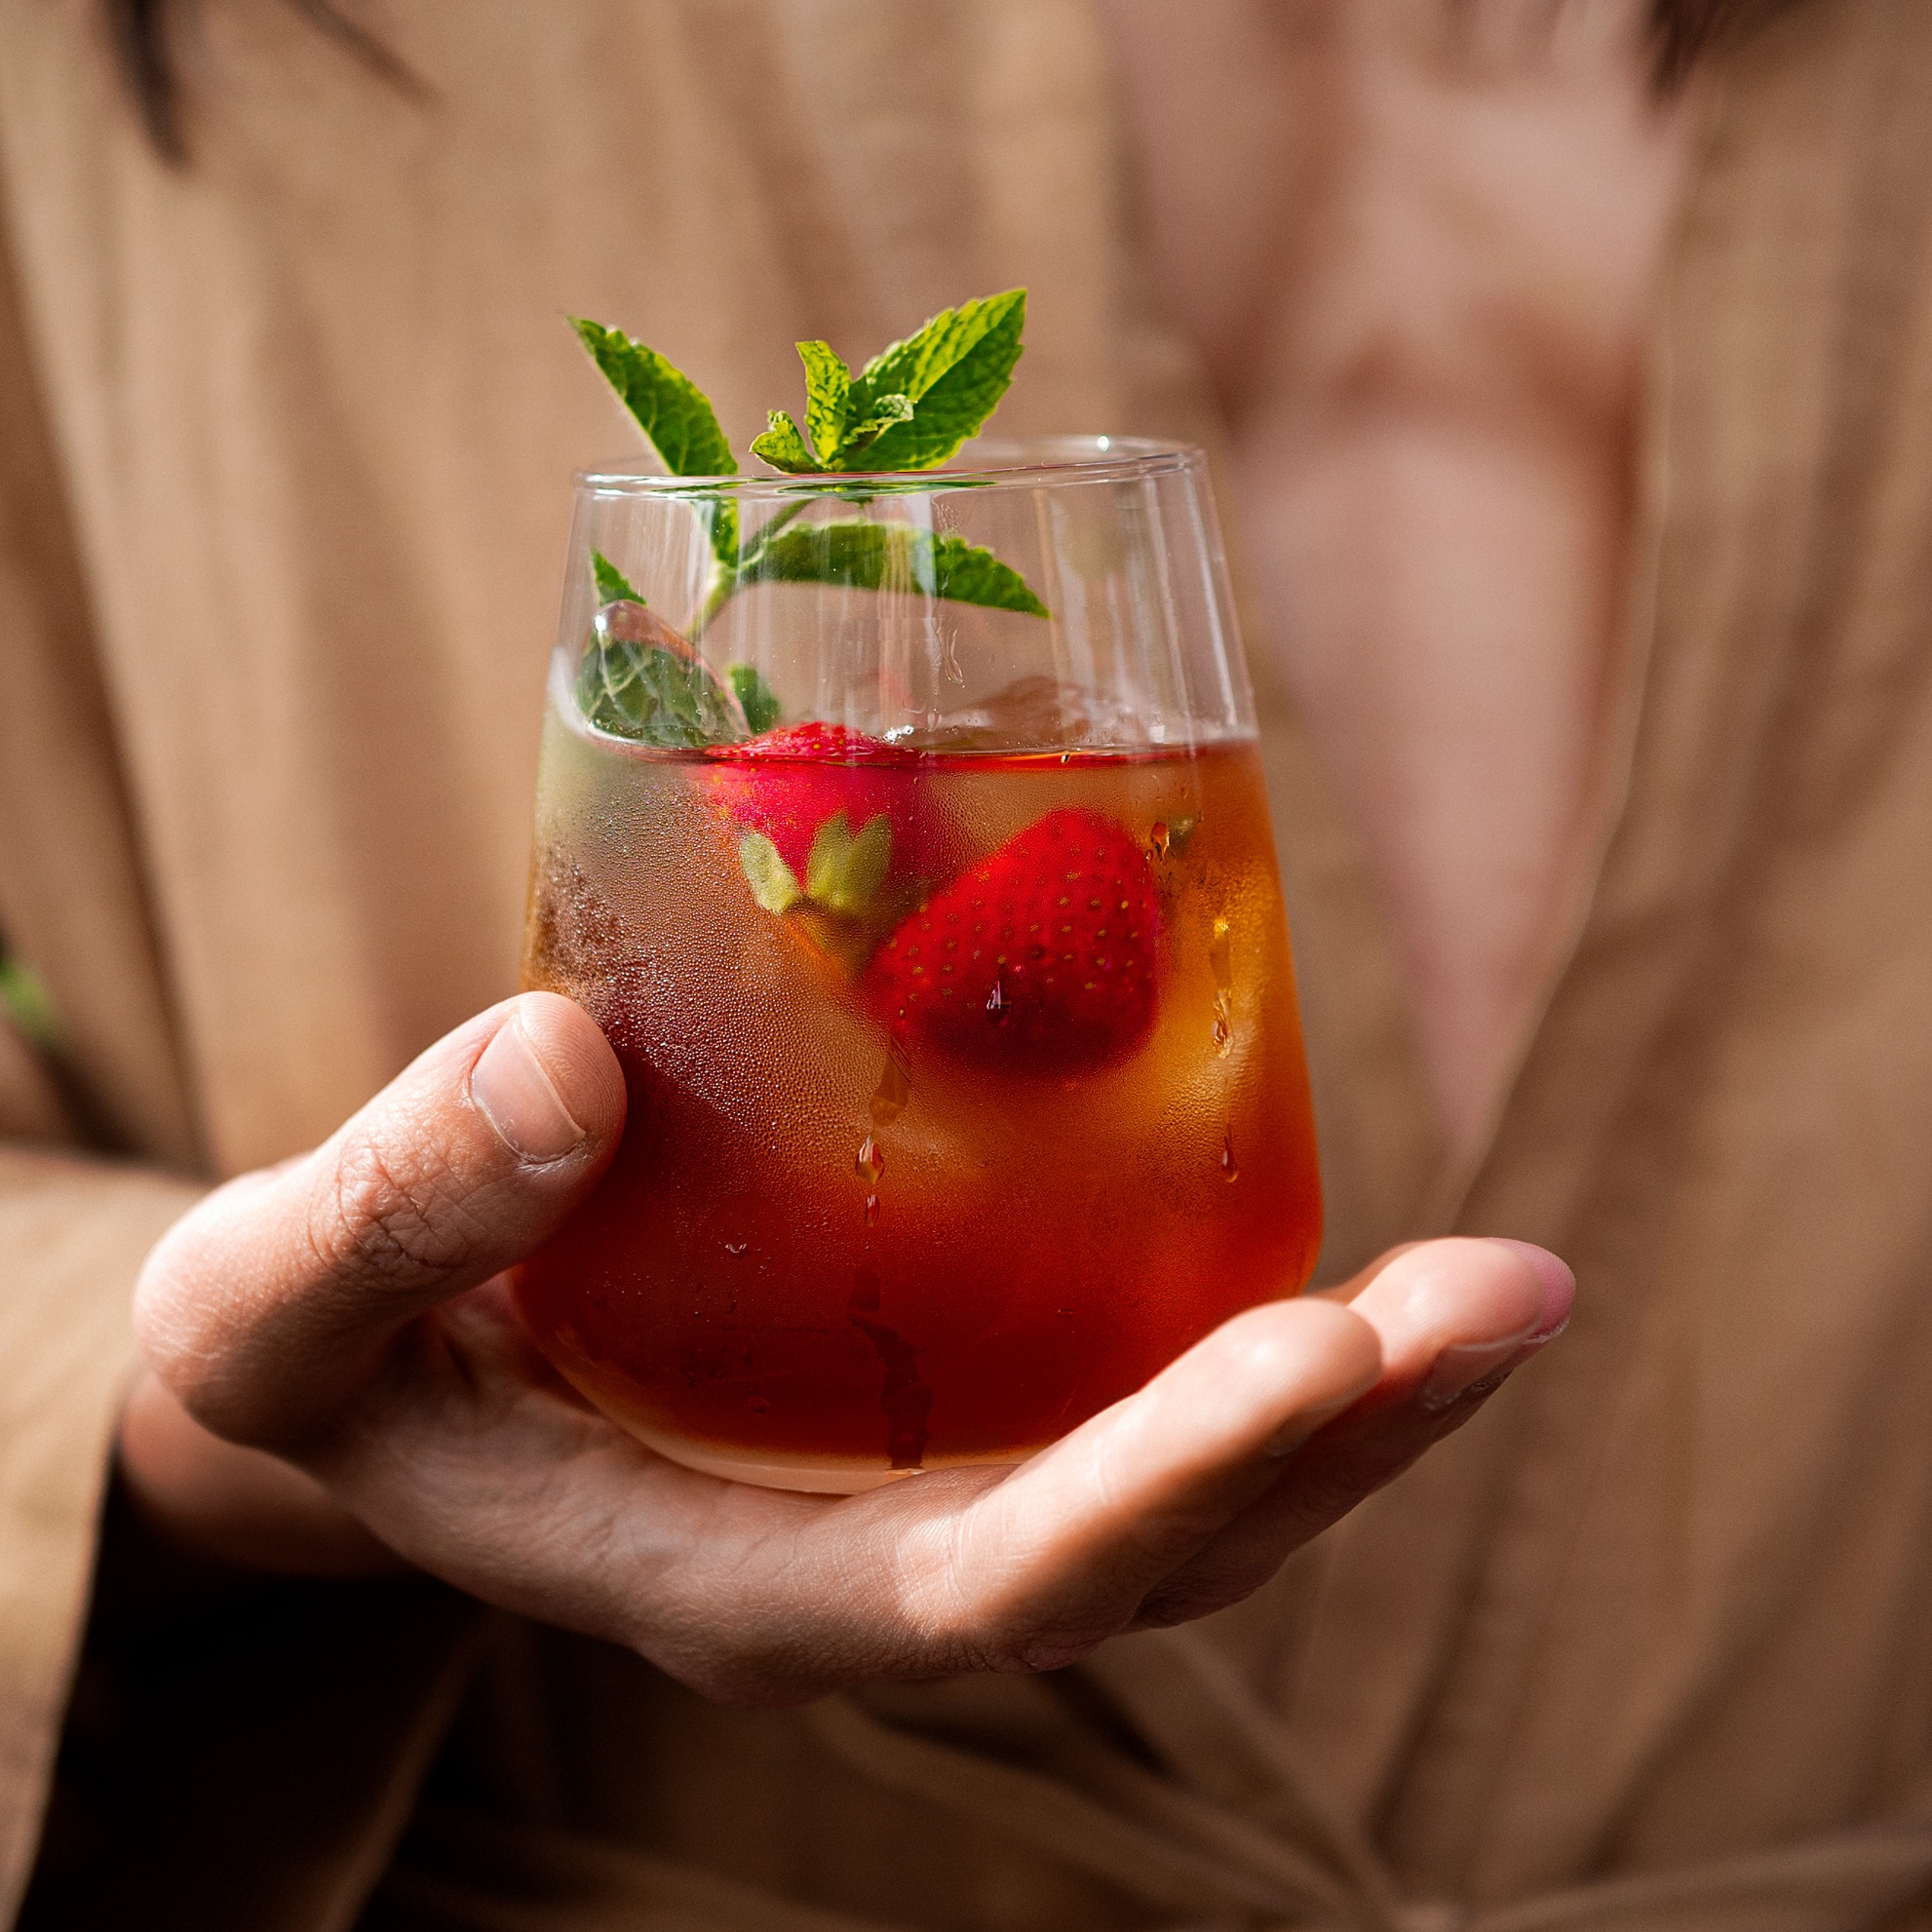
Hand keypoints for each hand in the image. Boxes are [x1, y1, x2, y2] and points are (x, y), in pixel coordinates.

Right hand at [127, 992, 1571, 1703]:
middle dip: (1338, 1442)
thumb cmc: (320, 1349)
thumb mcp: (277, 1296)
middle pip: (1148, 1557)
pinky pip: (1129, 1388)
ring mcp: (920, 1491)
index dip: (1167, 1487)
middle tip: (1510, 1293)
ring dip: (1353, 1403)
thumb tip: (556, 1064)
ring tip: (1502, 1287)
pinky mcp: (944, 1396)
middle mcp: (863, 1566)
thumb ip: (390, 1205)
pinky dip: (1255, 1325)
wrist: (360, 1358)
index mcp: (726, 1583)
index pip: (987, 1590)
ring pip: (1177, 1497)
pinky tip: (1332, 1217)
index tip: (1330, 1342)